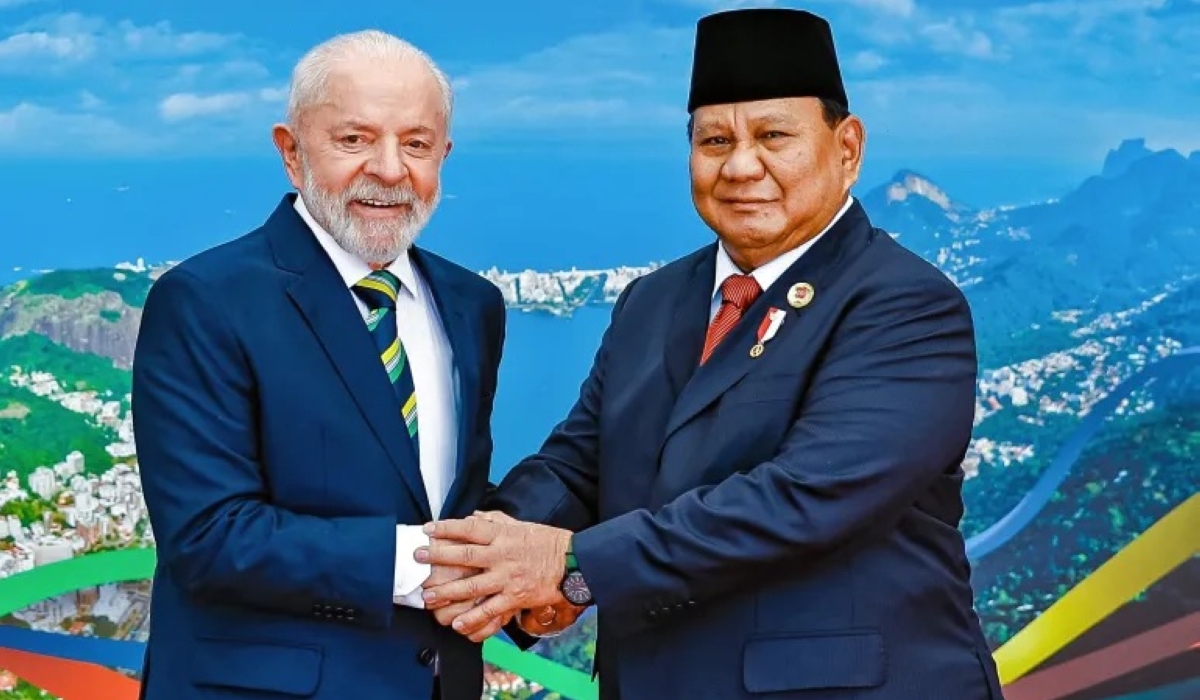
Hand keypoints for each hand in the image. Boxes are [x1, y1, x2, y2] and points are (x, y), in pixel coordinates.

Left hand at [415, 513, 571, 638]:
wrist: (574, 563)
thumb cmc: (548, 542)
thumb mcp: (522, 526)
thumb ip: (496, 521)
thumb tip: (474, 517)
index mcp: (503, 535)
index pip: (470, 528)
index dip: (447, 528)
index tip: (428, 529)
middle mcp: (502, 555)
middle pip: (465, 555)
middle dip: (438, 557)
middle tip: (418, 557)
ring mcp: (507, 578)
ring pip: (472, 587)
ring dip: (447, 592)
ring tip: (428, 596)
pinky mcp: (515, 598)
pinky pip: (490, 610)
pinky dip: (473, 618)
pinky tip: (456, 623)